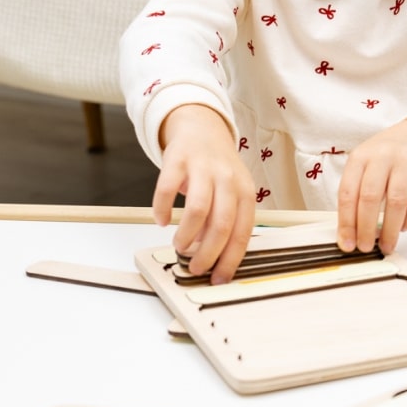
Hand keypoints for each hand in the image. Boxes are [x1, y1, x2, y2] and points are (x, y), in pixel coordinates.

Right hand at [155, 104, 254, 282]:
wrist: (201, 129)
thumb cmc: (217, 169)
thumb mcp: (231, 193)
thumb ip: (224, 221)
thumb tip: (210, 254)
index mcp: (245, 192)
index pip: (242, 233)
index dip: (229, 259)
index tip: (218, 278)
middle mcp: (227, 179)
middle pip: (221, 225)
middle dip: (206, 254)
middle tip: (194, 267)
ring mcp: (203, 168)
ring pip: (197, 210)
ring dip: (185, 236)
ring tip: (179, 246)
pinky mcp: (178, 160)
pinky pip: (167, 189)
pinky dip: (161, 210)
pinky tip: (161, 220)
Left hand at [337, 117, 406, 255]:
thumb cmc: (384, 159)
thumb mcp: (364, 167)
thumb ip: (356, 194)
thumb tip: (350, 233)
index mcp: (360, 157)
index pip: (348, 192)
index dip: (346, 222)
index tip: (347, 243)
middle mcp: (382, 155)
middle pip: (371, 196)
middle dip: (366, 228)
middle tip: (366, 247)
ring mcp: (406, 160)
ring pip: (397, 200)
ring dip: (390, 228)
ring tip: (386, 245)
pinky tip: (403, 228)